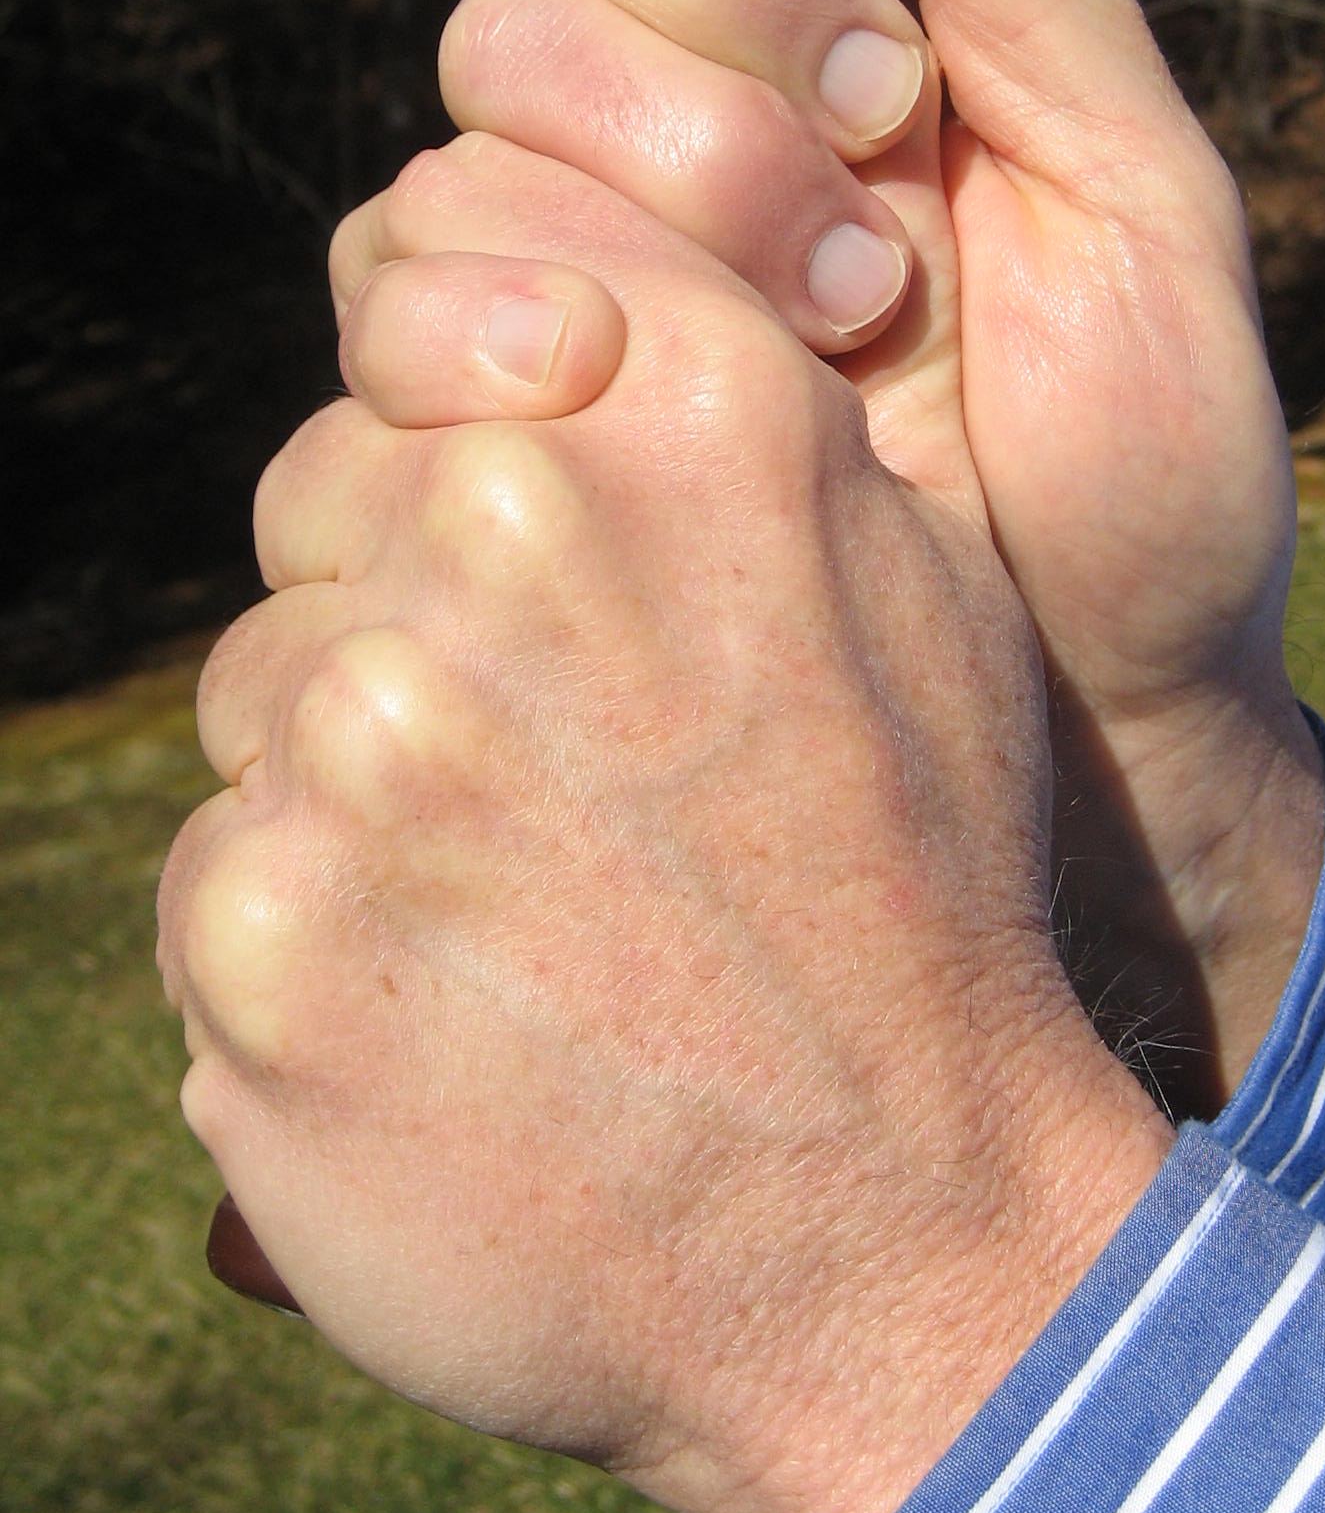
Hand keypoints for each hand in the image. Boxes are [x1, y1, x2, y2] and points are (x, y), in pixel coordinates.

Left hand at [159, 161, 1167, 1512]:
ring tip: (527, 912)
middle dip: (408, 596)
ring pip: (263, 682)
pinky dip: (306, 941)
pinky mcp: (258, 927)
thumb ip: (746, 406)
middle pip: (329, 483)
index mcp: (691, 414)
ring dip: (354, 781)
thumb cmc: (917, 903)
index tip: (528, 505)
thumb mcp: (920, 589)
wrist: (905, 1248)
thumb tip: (572, 305)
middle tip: (559, 771)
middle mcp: (516, 532)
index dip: (468, 390)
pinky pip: (216, 865)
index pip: (441, 264)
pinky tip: (454, 1014)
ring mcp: (373, 732)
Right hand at [343, 0, 1324, 1109]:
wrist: (1083, 746)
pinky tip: (618, 378)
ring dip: (652, 168)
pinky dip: (490, 301)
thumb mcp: (1145, 215)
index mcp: (850, 18)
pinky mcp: (506, 394)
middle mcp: (693, 100)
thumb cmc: (1153, 487)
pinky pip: (399, 275)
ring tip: (843, 318)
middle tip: (873, 131)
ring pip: (478, 80)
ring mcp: (588, 244)